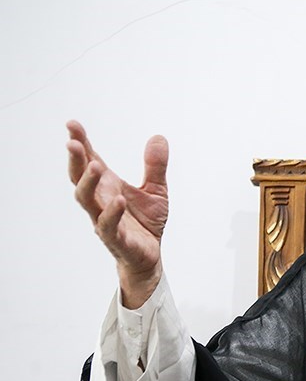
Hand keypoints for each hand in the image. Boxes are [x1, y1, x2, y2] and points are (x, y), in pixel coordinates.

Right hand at [66, 120, 168, 307]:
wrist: (149, 256)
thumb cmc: (146, 222)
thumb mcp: (157, 189)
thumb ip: (155, 166)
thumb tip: (159, 137)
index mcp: (107, 186)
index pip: (89, 161)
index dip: (81, 143)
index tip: (72, 124)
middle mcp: (100, 201)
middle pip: (80, 178)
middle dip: (76, 160)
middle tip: (73, 142)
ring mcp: (104, 220)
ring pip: (87, 200)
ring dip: (88, 182)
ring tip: (95, 164)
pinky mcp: (116, 239)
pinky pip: (108, 226)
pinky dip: (111, 212)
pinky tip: (118, 199)